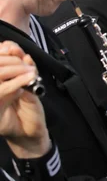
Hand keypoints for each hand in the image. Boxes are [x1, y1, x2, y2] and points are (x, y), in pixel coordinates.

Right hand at [0, 41, 49, 158]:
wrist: (30, 132)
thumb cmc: (27, 108)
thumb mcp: (28, 84)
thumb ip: (23, 68)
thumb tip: (20, 52)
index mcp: (1, 78)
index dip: (3, 49)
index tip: (14, 49)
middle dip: (11, 60)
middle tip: (27, 64)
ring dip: (16, 69)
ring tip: (30, 72)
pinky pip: (2, 90)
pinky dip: (17, 82)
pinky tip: (29, 78)